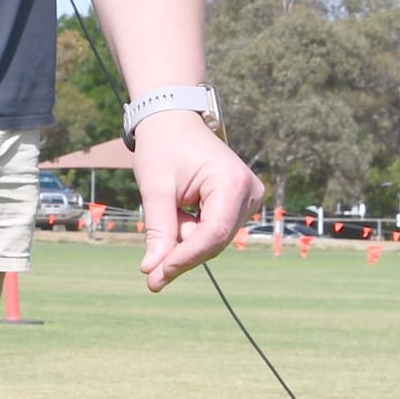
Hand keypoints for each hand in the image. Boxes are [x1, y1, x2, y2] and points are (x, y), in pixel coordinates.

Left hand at [132, 111, 260, 290]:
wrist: (173, 122)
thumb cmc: (162, 148)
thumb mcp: (155, 188)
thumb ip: (158, 230)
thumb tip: (153, 272)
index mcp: (232, 182)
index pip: (213, 233)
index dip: (185, 258)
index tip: (157, 276)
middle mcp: (250, 191)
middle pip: (214, 241)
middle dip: (181, 251)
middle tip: (149, 266)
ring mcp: (249, 198)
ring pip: (213, 240)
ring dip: (185, 236)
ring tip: (170, 206)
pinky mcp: (241, 203)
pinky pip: (214, 231)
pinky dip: (192, 229)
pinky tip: (180, 208)